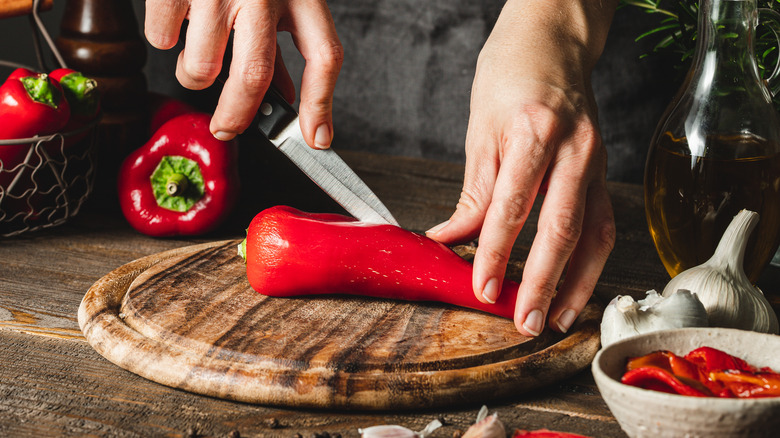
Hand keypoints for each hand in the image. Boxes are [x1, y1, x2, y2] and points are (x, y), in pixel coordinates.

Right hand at [144, 0, 342, 147]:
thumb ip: (280, 44)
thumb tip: (283, 98)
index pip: (324, 56)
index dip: (321, 104)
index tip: (316, 138)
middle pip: (255, 76)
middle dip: (238, 116)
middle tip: (227, 128)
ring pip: (200, 68)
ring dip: (195, 76)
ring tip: (200, 53)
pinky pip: (161, 39)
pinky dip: (165, 40)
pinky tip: (179, 18)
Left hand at [426, 0, 616, 335]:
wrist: (553, 38)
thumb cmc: (510, 73)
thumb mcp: (480, 127)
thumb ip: (474, 191)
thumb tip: (452, 238)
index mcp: (534, 132)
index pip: (512, 207)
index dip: (495, 253)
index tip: (481, 288)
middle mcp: (574, 149)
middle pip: (560, 228)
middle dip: (542, 282)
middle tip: (526, 321)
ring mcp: (595, 160)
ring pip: (593, 233)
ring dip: (577, 282)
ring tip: (558, 318)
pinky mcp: (603, 169)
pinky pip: (603, 221)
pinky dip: (591, 259)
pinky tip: (577, 284)